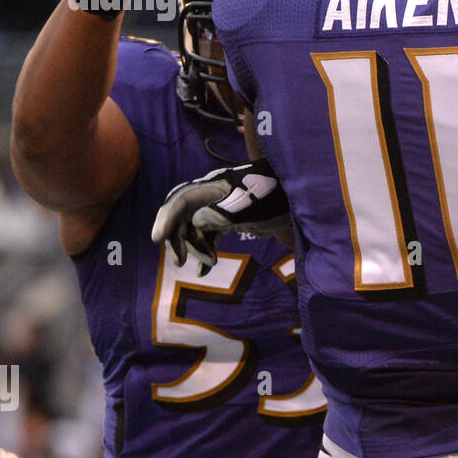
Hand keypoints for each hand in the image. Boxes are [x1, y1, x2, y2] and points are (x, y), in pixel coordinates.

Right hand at [151, 158, 290, 273]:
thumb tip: (195, 223)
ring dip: (196, 248)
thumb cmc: (276, 199)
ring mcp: (219, 208)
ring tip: (209, 264)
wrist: (301, 202)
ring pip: (194, 229)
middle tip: (179, 261)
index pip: (181, 200)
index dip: (166, 218)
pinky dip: (205, 251)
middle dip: (178, 238)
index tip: (157, 239)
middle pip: (183, 216)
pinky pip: (208, 236)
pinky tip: (204, 271)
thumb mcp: (250, 207)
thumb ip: (221, 214)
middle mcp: (212, 195)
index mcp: (214, 186)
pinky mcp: (228, 220)